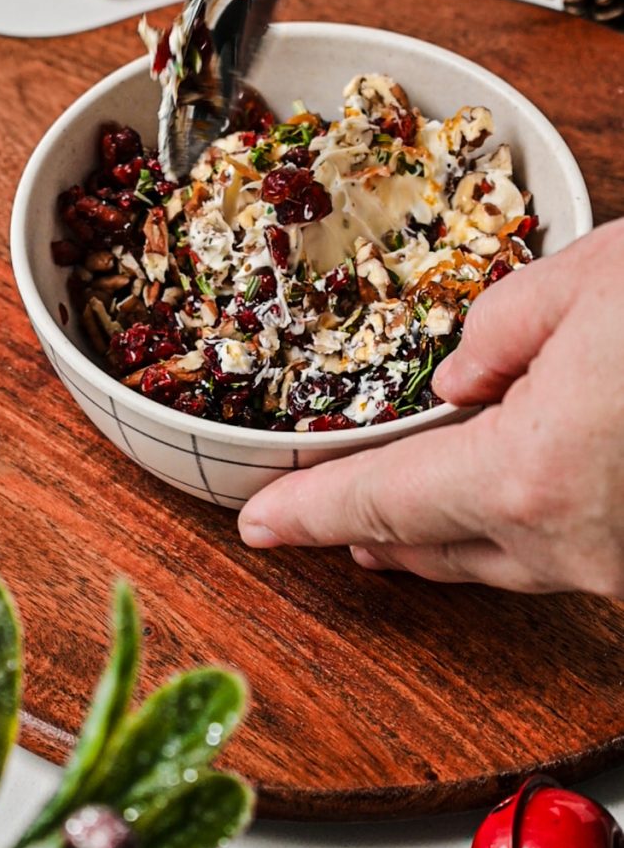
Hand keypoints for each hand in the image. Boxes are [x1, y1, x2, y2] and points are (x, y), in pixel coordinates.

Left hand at [238, 219, 623, 596]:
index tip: (260, 524)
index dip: (311, 512)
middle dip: (367, 534)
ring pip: (500, 561)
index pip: (382, 499)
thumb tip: (459, 376)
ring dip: (438, 541)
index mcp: (528, 473)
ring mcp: (617, 564)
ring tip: (388, 537)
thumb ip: (499, 327)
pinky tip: (504, 510)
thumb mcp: (592, 282)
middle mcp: (572, 542)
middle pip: (435, 545)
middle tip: (315, 523)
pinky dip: (511, 534)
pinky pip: (559, 554)